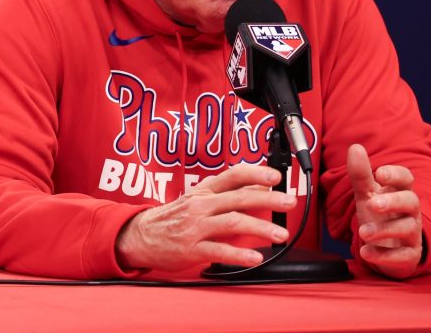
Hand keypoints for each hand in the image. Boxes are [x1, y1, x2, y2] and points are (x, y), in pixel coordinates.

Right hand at [115, 164, 296, 271]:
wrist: (141, 235)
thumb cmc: (175, 217)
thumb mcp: (199, 198)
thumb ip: (227, 193)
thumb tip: (258, 188)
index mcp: (204, 191)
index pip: (233, 175)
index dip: (256, 174)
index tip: (276, 177)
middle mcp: (201, 205)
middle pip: (239, 198)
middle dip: (269, 200)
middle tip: (289, 202)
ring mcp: (196, 227)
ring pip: (233, 223)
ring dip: (260, 228)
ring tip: (280, 235)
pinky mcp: (192, 249)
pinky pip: (219, 251)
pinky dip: (240, 254)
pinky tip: (255, 257)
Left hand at [347, 143, 422, 278]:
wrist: (387, 248)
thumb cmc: (379, 215)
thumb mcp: (367, 194)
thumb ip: (361, 173)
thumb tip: (355, 147)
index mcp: (400, 192)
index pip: (406, 179)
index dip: (396, 175)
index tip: (380, 173)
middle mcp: (410, 212)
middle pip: (411, 201)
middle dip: (393, 202)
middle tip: (373, 204)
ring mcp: (412, 234)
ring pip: (406, 229)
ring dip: (383, 229)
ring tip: (363, 231)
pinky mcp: (408, 256)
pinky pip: (402, 256)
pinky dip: (384, 255)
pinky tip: (366, 252)